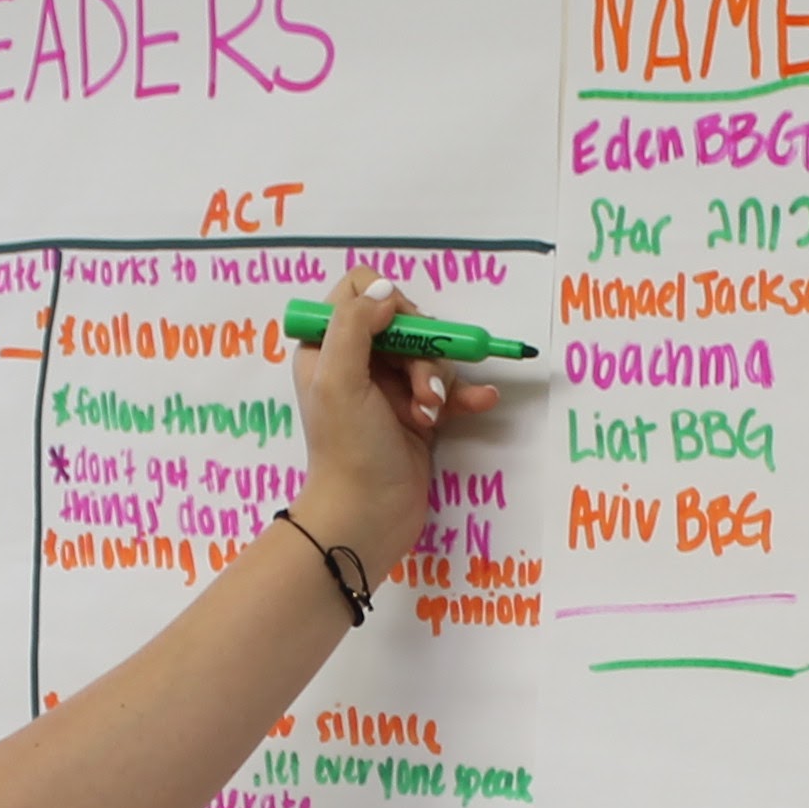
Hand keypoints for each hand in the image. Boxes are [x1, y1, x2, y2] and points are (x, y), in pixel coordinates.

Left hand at [289, 266, 498, 572]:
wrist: (367, 517)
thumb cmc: (347, 449)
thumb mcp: (338, 380)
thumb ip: (354, 326)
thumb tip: (385, 290)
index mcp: (326, 347)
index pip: (358, 291)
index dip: (386, 304)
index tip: (399, 332)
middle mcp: (356, 361)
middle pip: (404, 323)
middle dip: (421, 352)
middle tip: (420, 388)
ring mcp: (388, 388)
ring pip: (430, 355)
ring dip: (438, 380)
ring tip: (430, 414)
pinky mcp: (417, 413)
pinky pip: (448, 387)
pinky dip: (464, 394)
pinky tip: (482, 401)